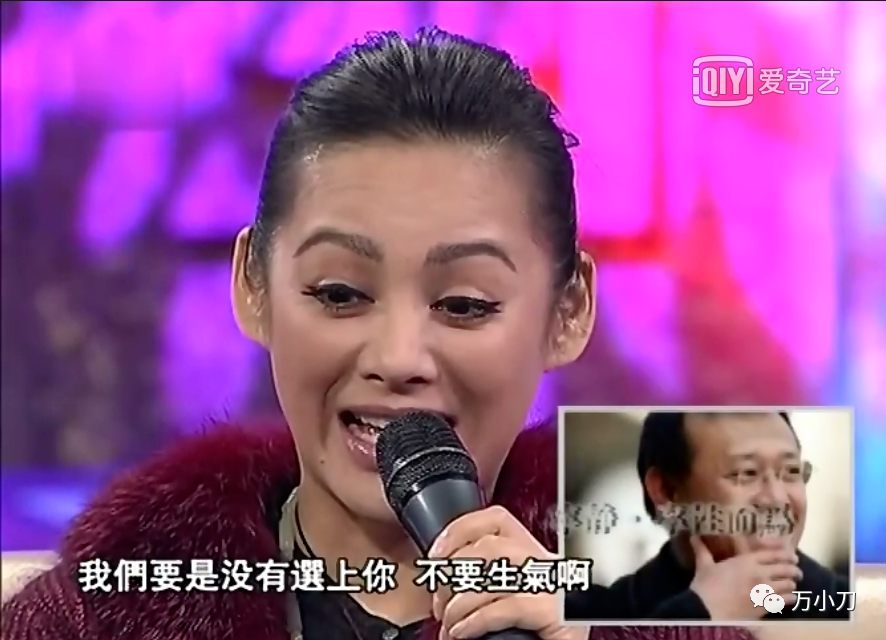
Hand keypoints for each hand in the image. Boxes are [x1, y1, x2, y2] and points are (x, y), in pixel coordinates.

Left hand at [428, 505, 587, 639]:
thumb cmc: (538, 631)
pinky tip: (462, 632)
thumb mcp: (514, 597)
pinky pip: (506, 607)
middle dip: (453, 573)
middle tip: (440, 602)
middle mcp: (546, 564)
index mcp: (534, 555)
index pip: (496, 519)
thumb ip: (487, 584)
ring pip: (496, 572)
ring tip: (449, 623)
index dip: (459, 530)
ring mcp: (553, 586)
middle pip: (490, 544)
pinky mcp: (555, 613)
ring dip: (460, 600)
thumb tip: (442, 587)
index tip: (435, 555)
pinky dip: (475, 621)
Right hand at [688, 535, 801, 620]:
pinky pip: (784, 601)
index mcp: (746, 561)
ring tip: (792, 584)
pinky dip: (790, 599)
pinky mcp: (764, 607)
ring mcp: (764, 591)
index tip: (792, 556)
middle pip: (785, 569)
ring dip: (792, 584)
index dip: (786, 554)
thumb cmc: (705, 585)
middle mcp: (760, 574)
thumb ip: (702, 550)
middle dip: (794, 569)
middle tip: (797, 571)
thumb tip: (693, 536)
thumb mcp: (704, 565)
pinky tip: (790, 599)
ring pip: (788, 585)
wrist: (707, 610)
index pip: (773, 554)